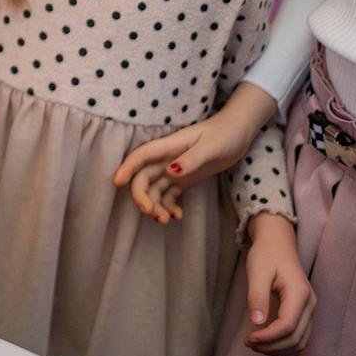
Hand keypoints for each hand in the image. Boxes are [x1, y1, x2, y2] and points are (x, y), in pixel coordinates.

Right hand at [113, 88, 271, 223]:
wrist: (238, 134)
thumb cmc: (224, 134)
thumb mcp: (210, 147)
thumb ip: (191, 159)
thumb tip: (170, 171)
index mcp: (169, 146)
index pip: (141, 156)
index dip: (127, 168)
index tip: (117, 183)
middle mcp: (167, 159)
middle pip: (144, 177)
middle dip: (142, 196)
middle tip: (151, 213)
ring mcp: (174, 170)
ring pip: (155, 190)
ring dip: (155, 206)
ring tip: (166, 220)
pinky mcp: (183, 180)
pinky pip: (169, 195)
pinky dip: (169, 207)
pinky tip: (178, 216)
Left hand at [242, 213, 314, 354]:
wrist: (278, 243)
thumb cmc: (266, 255)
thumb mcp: (257, 272)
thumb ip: (257, 296)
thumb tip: (257, 323)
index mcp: (299, 294)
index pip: (287, 326)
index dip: (268, 338)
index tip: (248, 339)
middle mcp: (310, 304)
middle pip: (296, 339)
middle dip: (272, 347)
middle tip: (248, 343)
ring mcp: (310, 309)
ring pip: (300, 341)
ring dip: (278, 349)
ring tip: (255, 344)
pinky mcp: (304, 312)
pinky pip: (299, 336)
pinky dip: (284, 344)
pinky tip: (266, 341)